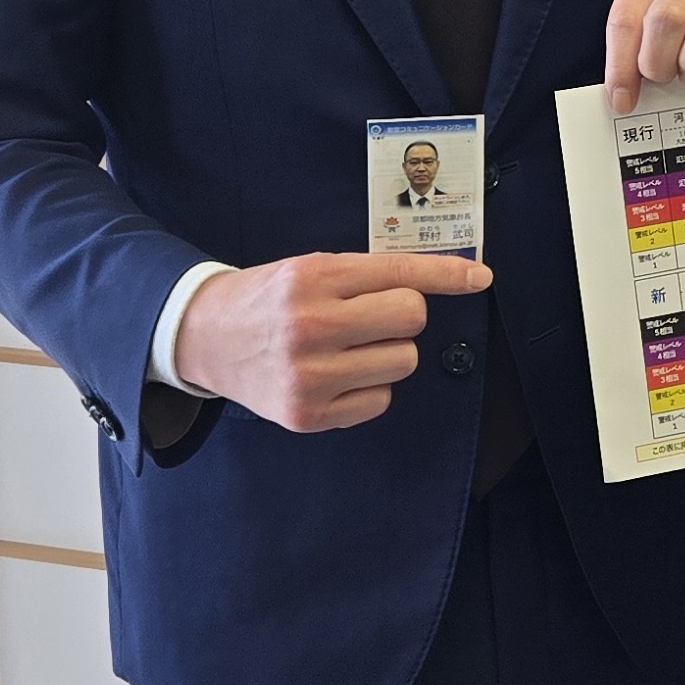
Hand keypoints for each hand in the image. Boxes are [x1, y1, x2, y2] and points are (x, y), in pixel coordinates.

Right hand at [172, 251, 490, 432]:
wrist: (204, 338)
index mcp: (313, 278)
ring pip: (402, 362)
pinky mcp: (308, 415)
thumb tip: (448, 277)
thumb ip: (370, 274)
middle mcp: (311, 325)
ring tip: (347, 348)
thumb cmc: (270, 300)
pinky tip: (336, 376)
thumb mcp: (310, 269)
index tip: (480, 278)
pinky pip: (381, 401)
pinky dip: (370, 388)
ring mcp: (309, 375)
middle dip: (402, 315)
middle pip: (411, 318)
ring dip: (387, 354)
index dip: (447, 275)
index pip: (400, 273)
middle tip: (370, 317)